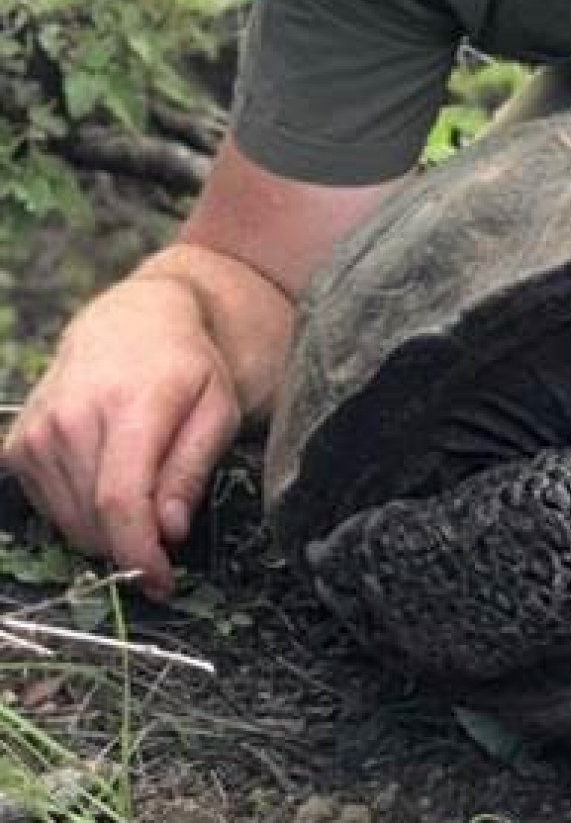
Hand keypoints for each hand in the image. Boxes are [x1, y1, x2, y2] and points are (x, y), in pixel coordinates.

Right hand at [1, 277, 243, 598]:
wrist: (133, 323)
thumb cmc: (188, 368)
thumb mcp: (217, 408)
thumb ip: (192, 468)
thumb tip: (170, 530)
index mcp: (128, 405)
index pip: (120, 499)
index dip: (139, 552)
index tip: (161, 581)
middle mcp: (72, 418)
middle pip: (94, 520)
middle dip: (132, 542)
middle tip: (166, 531)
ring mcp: (37, 432)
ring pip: (70, 521)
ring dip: (108, 528)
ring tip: (143, 490)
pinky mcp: (18, 446)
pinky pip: (49, 507)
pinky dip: (82, 511)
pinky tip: (108, 478)